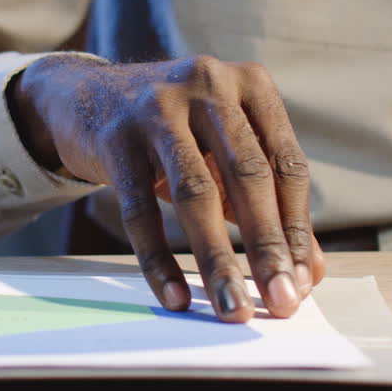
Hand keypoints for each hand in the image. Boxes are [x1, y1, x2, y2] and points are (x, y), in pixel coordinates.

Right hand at [9, 54, 324, 321]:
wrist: (84, 95)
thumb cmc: (173, 129)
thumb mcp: (223, 149)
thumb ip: (267, 201)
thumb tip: (307, 272)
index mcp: (250, 83)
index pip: (285, 164)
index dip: (296, 227)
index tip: (301, 282)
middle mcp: (207, 86)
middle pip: (247, 177)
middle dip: (267, 246)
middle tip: (281, 302)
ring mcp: (157, 109)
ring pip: (196, 194)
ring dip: (218, 259)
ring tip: (234, 307)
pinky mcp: (115, 138)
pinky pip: (141, 210)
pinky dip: (159, 259)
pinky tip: (175, 296)